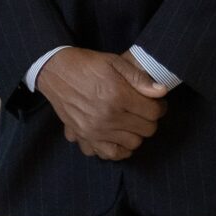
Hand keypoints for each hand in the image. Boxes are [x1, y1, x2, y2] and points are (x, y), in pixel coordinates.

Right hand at [37, 47, 167, 160]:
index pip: (154, 112)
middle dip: (149, 119)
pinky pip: (110, 153)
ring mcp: (95, 129)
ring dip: (136, 133)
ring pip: (133, 143)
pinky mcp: (84, 136)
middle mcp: (107, 116)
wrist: (54, 71)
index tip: (155, 102)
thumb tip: (161, 92)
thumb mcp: (114, 62)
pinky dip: (119, 149)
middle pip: (147, 129)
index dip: (160, 106)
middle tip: (143, 111)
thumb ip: (139, 78)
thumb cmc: (86, 64)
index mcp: (117, 95)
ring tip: (130, 122)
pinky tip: (119, 137)